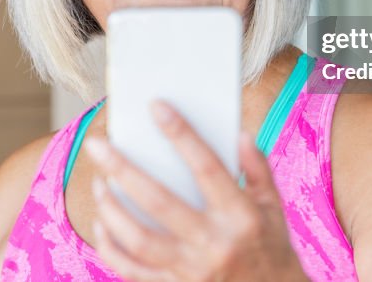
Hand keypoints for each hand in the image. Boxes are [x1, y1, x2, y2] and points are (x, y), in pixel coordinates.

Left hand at [83, 101, 308, 281]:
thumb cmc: (270, 245)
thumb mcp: (273, 206)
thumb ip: (258, 167)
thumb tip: (238, 132)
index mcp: (241, 216)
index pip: (208, 167)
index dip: (182, 134)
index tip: (156, 106)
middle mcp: (215, 244)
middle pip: (160, 202)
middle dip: (123, 169)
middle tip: (97, 145)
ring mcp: (192, 272)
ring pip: (139, 239)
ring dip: (112, 208)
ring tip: (98, 182)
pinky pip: (132, 270)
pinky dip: (111, 247)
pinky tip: (102, 223)